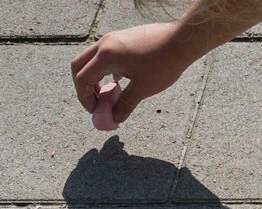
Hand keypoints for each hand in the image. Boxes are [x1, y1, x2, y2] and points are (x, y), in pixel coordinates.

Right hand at [70, 23, 189, 130]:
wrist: (182, 41)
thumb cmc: (164, 63)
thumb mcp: (143, 88)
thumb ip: (125, 104)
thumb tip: (115, 118)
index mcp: (106, 55)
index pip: (83, 78)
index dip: (85, 98)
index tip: (96, 111)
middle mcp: (105, 43)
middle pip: (79, 65)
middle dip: (83, 87)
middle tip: (96, 102)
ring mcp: (113, 38)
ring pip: (91, 59)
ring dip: (94, 77)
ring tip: (108, 94)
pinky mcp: (122, 38)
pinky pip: (104, 54)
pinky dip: (104, 69)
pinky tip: (119, 81)